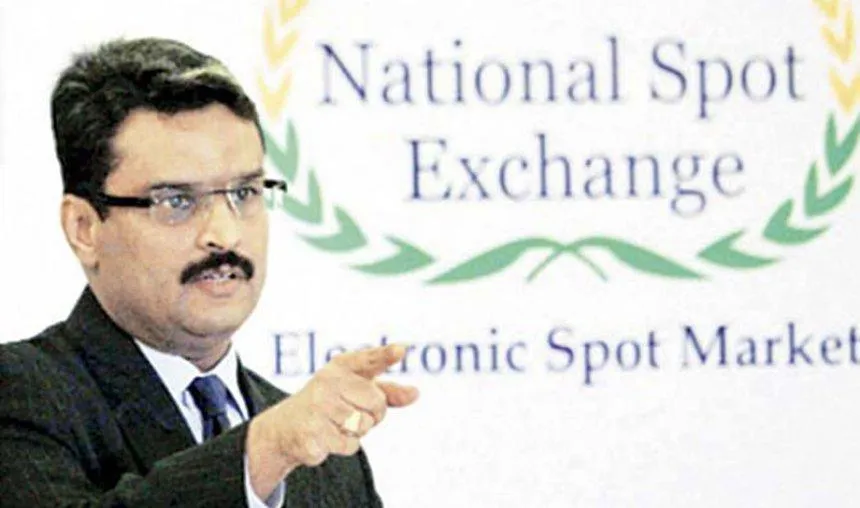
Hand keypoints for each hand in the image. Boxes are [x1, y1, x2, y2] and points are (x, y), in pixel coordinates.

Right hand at [247, 344, 418, 495]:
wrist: (287, 426)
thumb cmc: (331, 403)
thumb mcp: (357, 390)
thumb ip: (388, 391)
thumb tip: (416, 393)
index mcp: (341, 366)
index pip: (369, 359)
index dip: (386, 355)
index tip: (401, 350)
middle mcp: (328, 382)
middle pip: (377, 403)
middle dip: (373, 414)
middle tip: (351, 411)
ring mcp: (319, 407)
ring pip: (364, 425)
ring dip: (358, 431)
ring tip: (337, 423)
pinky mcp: (314, 432)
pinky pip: (352, 444)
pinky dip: (346, 445)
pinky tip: (329, 436)